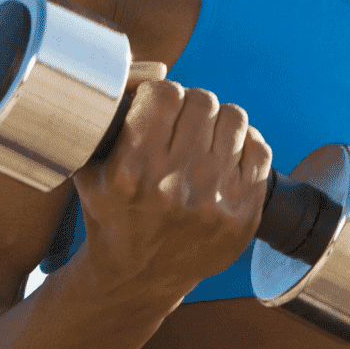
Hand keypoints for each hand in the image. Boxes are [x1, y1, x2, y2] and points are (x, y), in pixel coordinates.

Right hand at [69, 78, 272, 305]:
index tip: (159, 106)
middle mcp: (173, 187)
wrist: (138, 277)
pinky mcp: (243, 216)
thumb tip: (146, 71)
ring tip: (206, 137)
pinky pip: (260, 150)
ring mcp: (213, 204)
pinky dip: (245, 145)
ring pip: (235, 118)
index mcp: (130, 172)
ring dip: (219, 121)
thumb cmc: (112, 214)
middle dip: (192, 105)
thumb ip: (108, 119)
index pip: (165, 93)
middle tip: (184, 121)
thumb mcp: (89, 168)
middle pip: (203, 100)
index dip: (162, 93)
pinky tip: (226, 157)